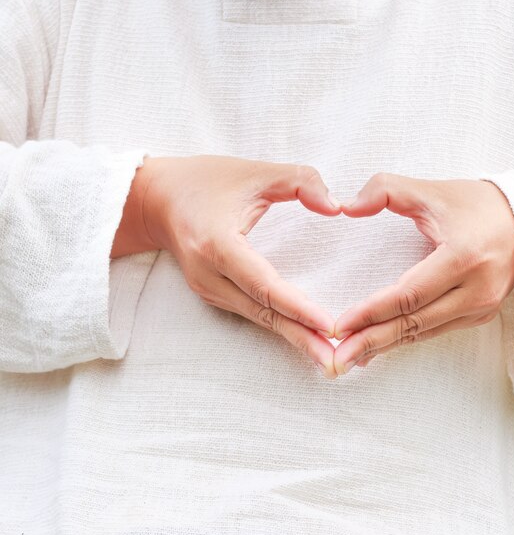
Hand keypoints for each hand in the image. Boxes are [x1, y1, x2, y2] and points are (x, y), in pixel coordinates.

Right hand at [113, 155, 341, 376]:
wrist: (156, 198)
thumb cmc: (206, 181)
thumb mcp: (255, 171)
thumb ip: (300, 181)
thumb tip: (336, 208)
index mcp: (217, 244)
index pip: (264, 286)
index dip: (298, 308)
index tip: (329, 326)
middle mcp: (208, 275)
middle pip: (263, 313)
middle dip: (301, 338)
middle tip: (336, 362)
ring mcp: (207, 288)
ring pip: (257, 318)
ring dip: (293, 337)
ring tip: (327, 356)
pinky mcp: (211, 293)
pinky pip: (251, 312)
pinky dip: (278, 325)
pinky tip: (303, 336)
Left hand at [333, 174, 513, 374]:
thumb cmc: (476, 204)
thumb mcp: (431, 189)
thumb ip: (385, 190)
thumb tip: (346, 207)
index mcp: (463, 256)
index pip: (408, 294)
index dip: (372, 312)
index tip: (340, 325)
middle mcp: (476, 289)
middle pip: (413, 322)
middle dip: (371, 341)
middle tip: (338, 358)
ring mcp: (481, 306)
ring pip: (423, 333)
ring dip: (385, 347)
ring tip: (350, 359)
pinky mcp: (481, 315)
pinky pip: (436, 331)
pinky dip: (406, 341)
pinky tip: (379, 349)